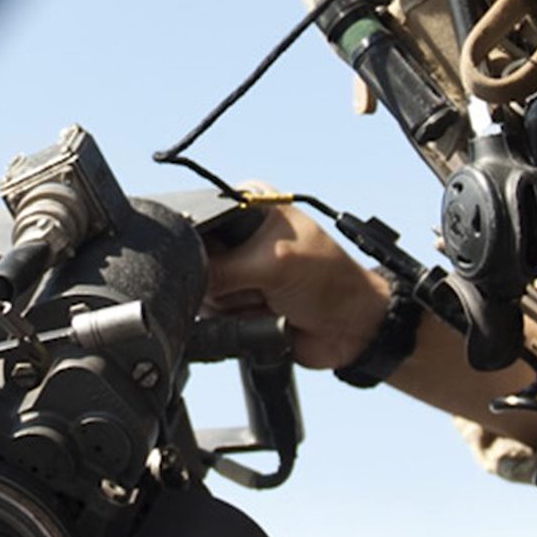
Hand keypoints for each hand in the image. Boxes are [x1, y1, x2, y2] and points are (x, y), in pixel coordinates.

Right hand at [203, 197, 387, 370]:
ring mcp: (237, 273)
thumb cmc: (329, 282)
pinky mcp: (237, 305)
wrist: (351, 328)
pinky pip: (213, 319)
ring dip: (236, 305)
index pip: (201, 221)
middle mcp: (239, 238)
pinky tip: (264, 315)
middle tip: (261, 283)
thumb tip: (185, 280)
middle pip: (197, 262)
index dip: (206, 247)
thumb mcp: (274, 263)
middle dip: (226, 283)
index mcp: (249, 208)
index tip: (234, 262)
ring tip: (268, 300)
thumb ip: (223, 269)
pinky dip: (237, 323)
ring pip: (202, 294)